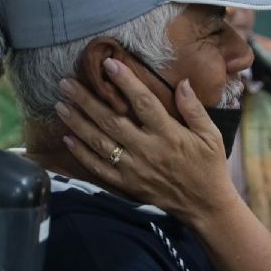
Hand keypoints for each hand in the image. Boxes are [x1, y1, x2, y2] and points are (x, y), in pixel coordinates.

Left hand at [55, 58, 238, 227]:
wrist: (206, 206)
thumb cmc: (209, 166)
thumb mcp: (211, 135)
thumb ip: (194, 108)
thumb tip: (181, 82)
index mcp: (168, 134)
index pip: (143, 103)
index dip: (125, 82)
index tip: (108, 64)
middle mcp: (147, 149)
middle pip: (111, 120)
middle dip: (86, 100)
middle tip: (66, 83)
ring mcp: (134, 168)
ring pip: (100, 142)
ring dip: (78, 123)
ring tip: (60, 105)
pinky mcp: (127, 184)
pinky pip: (99, 168)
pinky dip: (82, 154)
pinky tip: (67, 138)